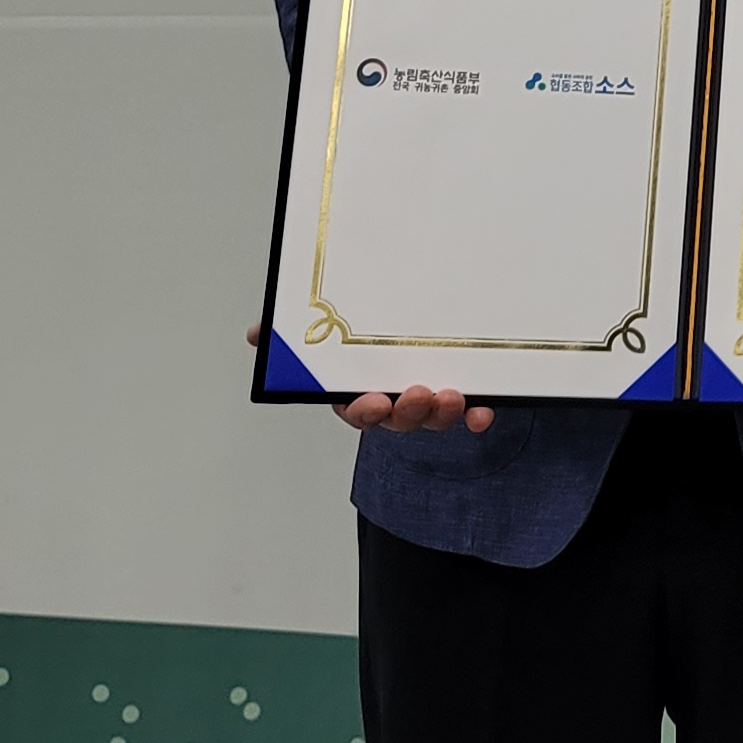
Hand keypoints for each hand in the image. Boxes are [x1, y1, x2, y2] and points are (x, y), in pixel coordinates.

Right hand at [253, 315, 495, 431]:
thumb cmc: (366, 333)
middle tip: (418, 394)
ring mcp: (429, 402)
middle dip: (408, 411)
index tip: (374, 400)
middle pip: (399, 417)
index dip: (364, 409)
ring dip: (442, 412)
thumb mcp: (329, 328)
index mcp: (361, 390)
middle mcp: (395, 401)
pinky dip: (479, 414)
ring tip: (452, 396)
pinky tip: (484, 412)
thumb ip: (292, 333)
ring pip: (433, 417)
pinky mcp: (462, 396)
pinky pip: (471, 412)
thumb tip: (257, 333)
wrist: (421, 325)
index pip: (357, 409)